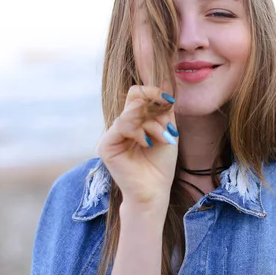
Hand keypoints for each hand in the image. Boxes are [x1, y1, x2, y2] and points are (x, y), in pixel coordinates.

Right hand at [97, 85, 177, 208]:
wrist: (155, 190)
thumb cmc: (161, 164)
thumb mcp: (167, 130)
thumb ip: (163, 110)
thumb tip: (164, 84)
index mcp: (134, 120)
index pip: (138, 93)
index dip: (153, 92)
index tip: (170, 101)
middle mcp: (121, 124)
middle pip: (134, 96)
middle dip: (155, 109)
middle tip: (166, 128)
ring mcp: (112, 134)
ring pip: (131, 111)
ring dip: (152, 124)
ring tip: (161, 138)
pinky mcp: (106, 145)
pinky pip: (122, 125)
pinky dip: (139, 132)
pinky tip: (147, 144)